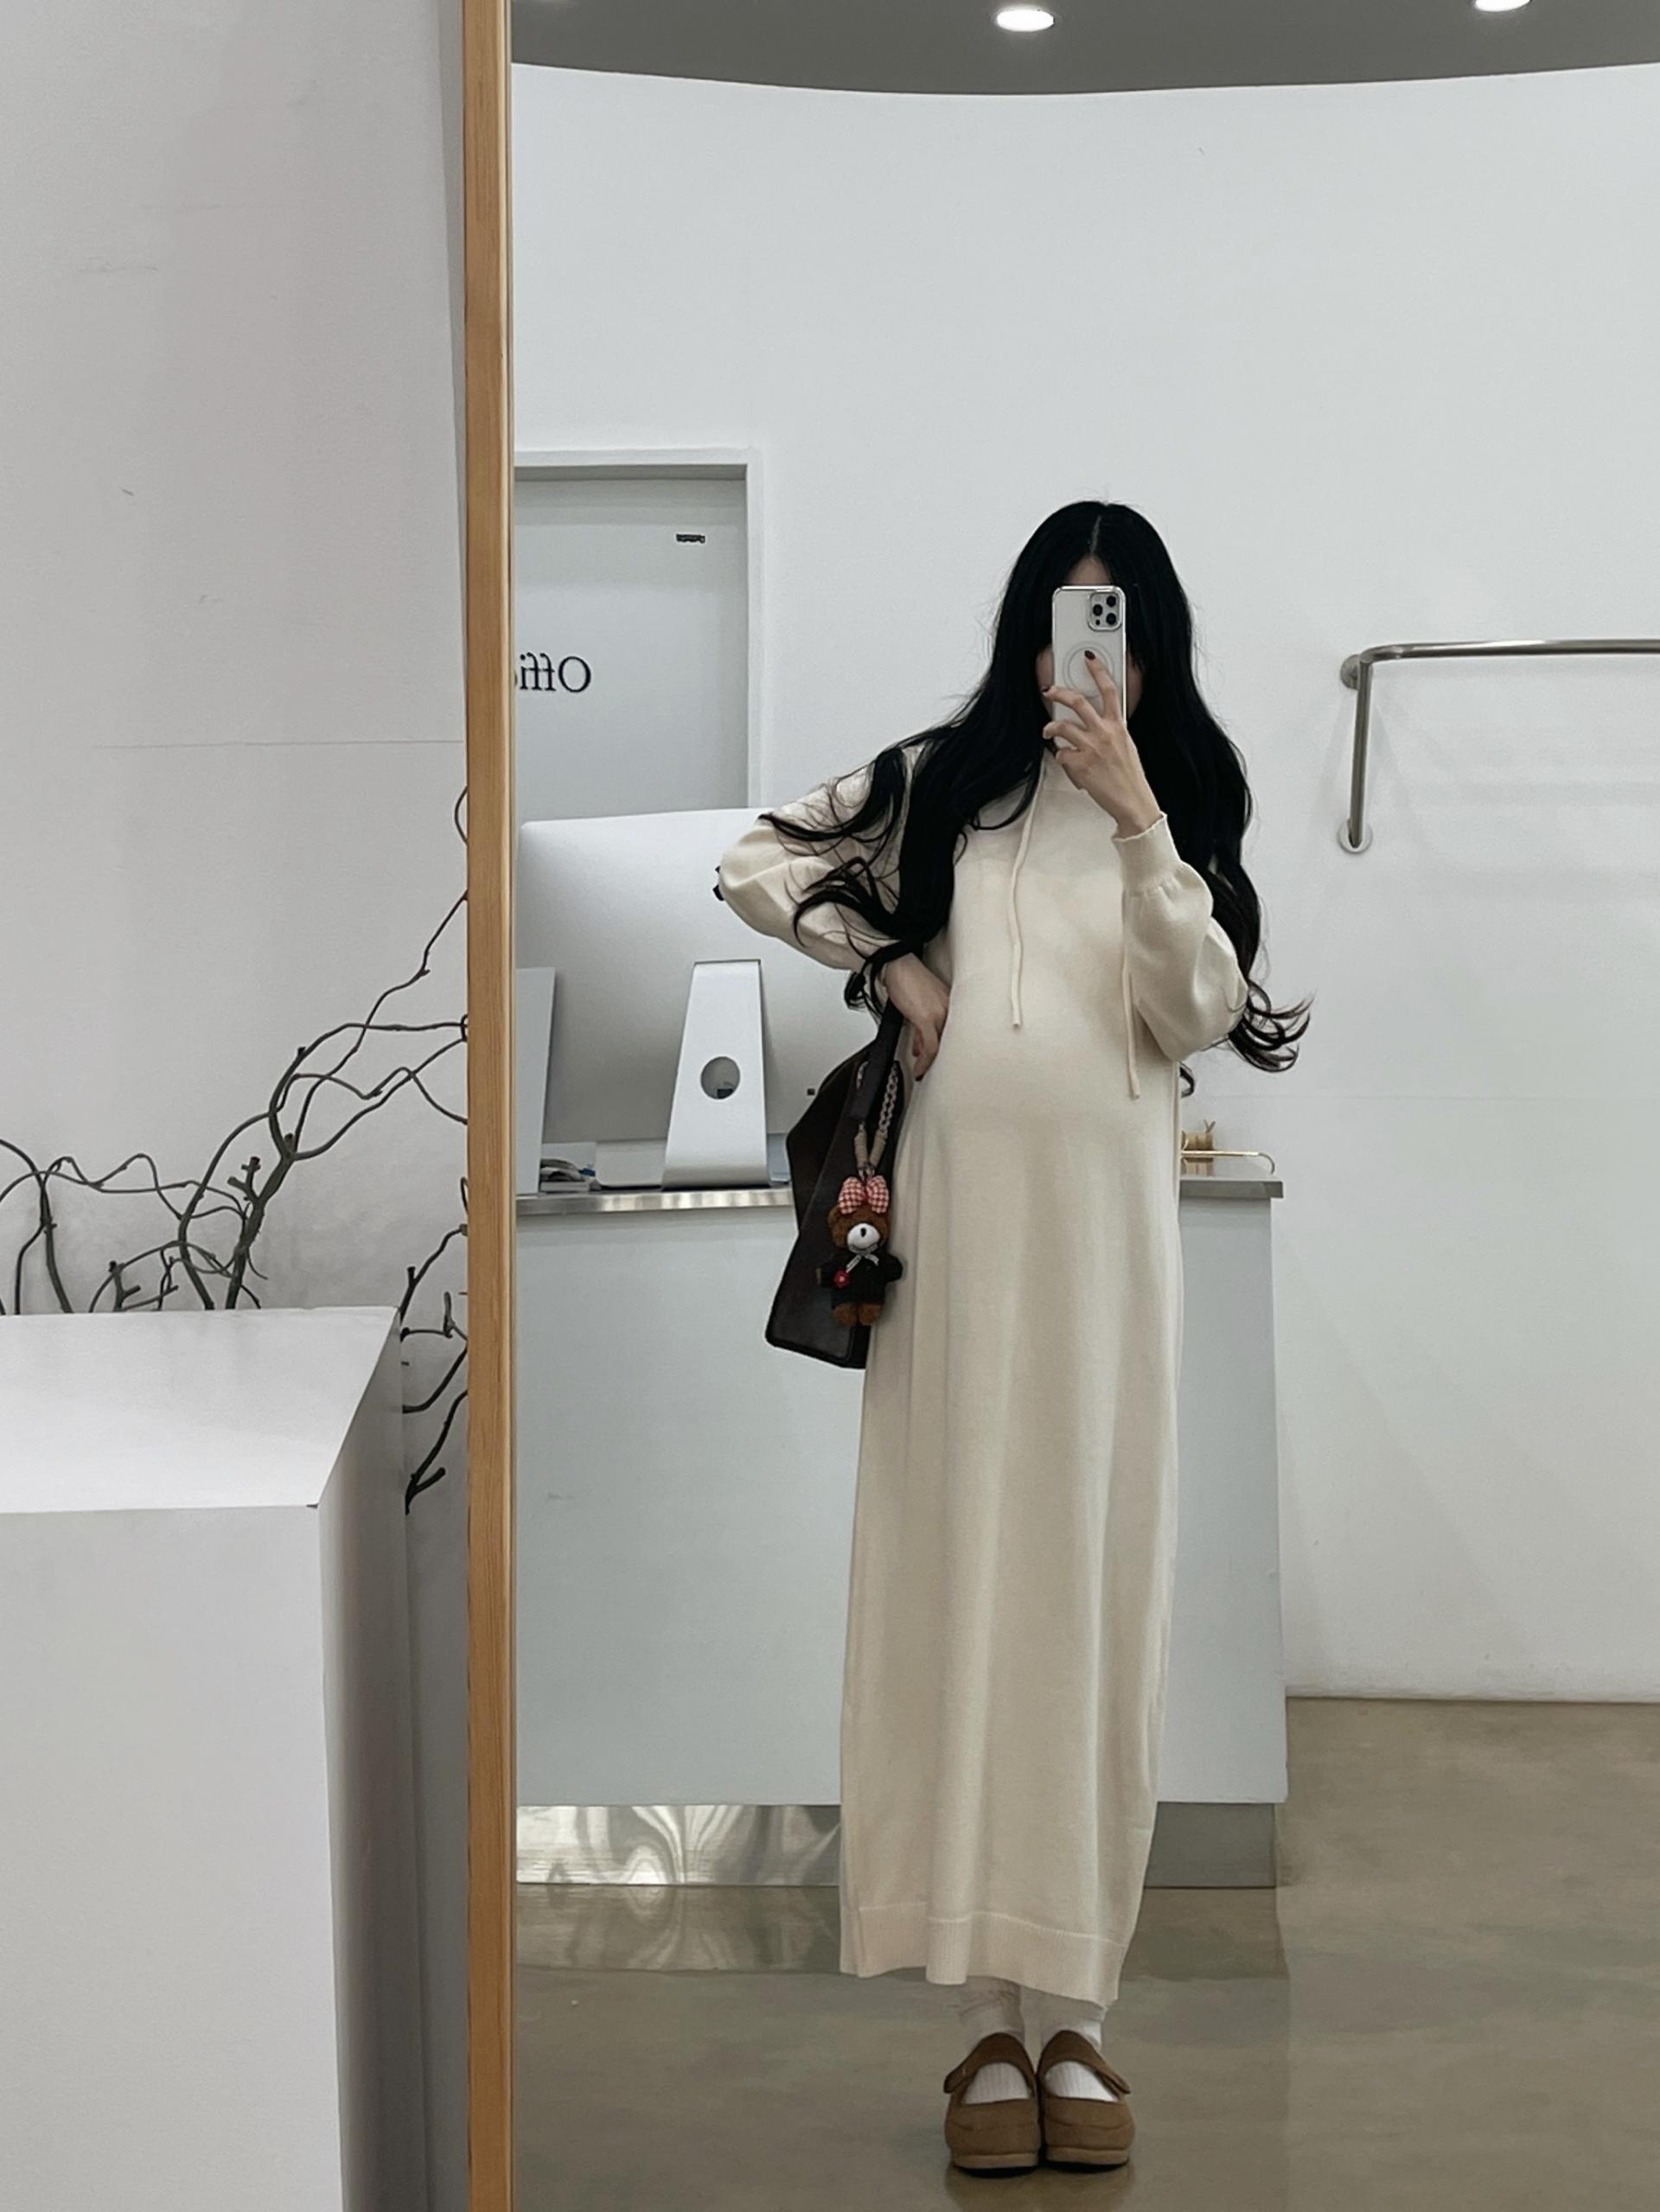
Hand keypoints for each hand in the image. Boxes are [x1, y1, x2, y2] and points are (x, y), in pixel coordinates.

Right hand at [883, 953, 949, 1078]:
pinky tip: (919, 1067)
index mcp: (951, 1005)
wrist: (898, 965)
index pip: (953, 1033)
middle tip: (930, 1068)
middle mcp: (949, 1009)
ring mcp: (940, 1013)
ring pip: (941, 1046)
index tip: (934, 1058)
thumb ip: (923, 1026)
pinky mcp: (927, 1018)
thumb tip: (920, 1044)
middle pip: (950, 1041)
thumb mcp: (919, 1005)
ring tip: (923, 1069)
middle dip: (939, 1058)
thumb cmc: (908, 979)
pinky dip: (925, 1061)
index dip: (944, 1050)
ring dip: (929, 1062)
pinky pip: (931, 1047)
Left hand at [1042, 654, 1161, 835]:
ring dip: (1051, 727)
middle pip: (1078, 702)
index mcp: (1119, 726)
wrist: (1132, 801)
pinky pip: (1061, 753)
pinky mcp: (1080, 764)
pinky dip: (1061, 756)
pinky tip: (1068, 761)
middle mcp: (1105, 733)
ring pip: (1062, 726)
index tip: (1090, 658)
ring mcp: (1091, 747)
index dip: (1099, 670)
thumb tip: (1098, 724)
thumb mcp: (1127, 746)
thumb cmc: (1130, 777)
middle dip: (1059, 692)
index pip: (1110, 690)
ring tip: (1048, 730)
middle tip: (1050, 691)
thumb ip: (1112, 731)